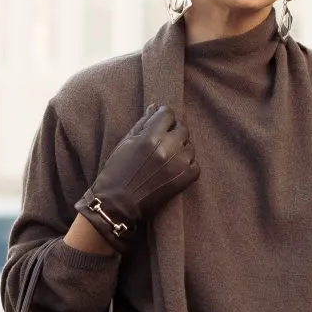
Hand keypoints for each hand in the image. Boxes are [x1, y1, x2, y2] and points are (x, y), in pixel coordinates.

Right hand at [74, 104, 198, 252]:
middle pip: (182, 129)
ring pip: (190, 146)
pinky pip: (195, 165)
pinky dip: (187, 165)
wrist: (117, 205)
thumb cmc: (116, 172)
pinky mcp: (184, 180)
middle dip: (174, 132)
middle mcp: (167, 148)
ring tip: (167, 158)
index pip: (168, 114)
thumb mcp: (125, 143)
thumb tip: (155, 107)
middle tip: (164, 142)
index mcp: (149, 136)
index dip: (163, 118)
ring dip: (181, 149)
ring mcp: (177, 164)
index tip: (160, 124)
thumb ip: (143, 124)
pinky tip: (173, 170)